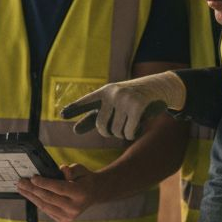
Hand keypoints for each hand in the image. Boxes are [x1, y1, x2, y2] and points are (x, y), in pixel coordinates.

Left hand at [14, 163, 102, 221]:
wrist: (93, 194)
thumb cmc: (84, 179)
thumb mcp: (81, 169)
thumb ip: (71, 170)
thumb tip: (60, 170)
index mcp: (81, 193)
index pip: (59, 188)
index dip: (45, 183)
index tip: (33, 178)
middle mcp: (75, 207)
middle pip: (49, 198)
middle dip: (33, 189)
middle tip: (21, 182)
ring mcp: (69, 216)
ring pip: (45, 206)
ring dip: (31, 197)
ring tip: (21, 188)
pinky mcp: (64, 220)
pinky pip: (46, 210)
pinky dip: (37, 202)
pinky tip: (29, 195)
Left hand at [60, 72, 186, 139]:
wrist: (159, 87)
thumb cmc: (132, 98)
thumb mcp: (112, 104)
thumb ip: (94, 117)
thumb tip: (74, 131)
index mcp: (104, 92)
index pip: (86, 102)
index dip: (74, 108)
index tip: (61, 114)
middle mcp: (112, 94)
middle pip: (101, 127)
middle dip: (108, 132)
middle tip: (117, 128)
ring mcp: (125, 100)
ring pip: (116, 132)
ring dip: (124, 132)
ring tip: (131, 121)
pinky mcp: (138, 108)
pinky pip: (128, 133)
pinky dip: (133, 133)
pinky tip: (138, 125)